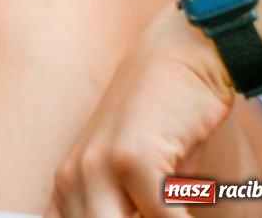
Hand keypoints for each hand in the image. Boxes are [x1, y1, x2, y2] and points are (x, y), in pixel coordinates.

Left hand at [46, 4, 235, 217]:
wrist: (180, 58)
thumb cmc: (166, 124)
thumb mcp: (138, 178)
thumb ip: (124, 210)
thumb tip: (125, 216)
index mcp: (68, 187)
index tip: (126, 217)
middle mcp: (74, 178)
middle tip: (168, 217)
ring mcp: (99, 167)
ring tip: (180, 215)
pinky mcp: (132, 157)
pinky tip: (194, 213)